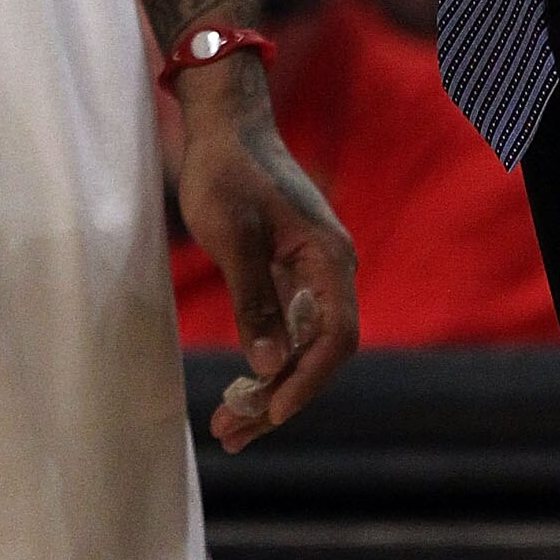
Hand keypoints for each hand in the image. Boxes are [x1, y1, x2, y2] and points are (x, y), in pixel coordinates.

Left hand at [175, 73, 357, 451]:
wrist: (223, 123)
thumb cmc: (227, 170)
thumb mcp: (233, 236)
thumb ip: (254, 299)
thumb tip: (269, 365)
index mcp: (329, 257)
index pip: (336, 336)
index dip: (308, 381)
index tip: (272, 413)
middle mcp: (330, 268)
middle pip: (320, 350)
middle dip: (280, 397)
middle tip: (232, 436)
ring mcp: (311, 271)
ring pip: (301, 344)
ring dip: (270, 386)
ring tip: (229, 430)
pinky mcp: (289, 270)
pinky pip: (287, 326)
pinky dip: (264, 358)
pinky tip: (239, 386)